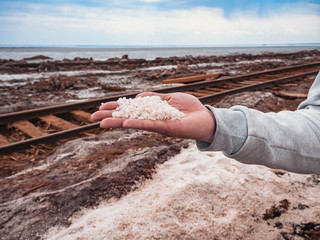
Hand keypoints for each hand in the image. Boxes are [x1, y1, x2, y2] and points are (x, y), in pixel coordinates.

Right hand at [91, 92, 215, 142]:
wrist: (206, 118)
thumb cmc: (190, 108)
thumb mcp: (170, 98)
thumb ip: (154, 98)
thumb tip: (138, 98)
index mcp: (151, 112)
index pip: (130, 109)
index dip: (116, 108)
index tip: (101, 108)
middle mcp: (151, 119)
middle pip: (127, 117)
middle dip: (110, 117)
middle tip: (93, 118)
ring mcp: (157, 124)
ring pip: (133, 123)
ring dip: (117, 122)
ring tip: (101, 123)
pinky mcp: (166, 128)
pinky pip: (148, 125)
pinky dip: (136, 123)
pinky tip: (124, 122)